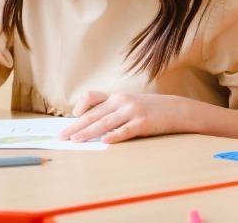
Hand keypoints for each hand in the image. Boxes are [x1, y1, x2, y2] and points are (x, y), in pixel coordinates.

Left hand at [59, 91, 184, 143]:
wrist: (175, 109)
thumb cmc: (148, 108)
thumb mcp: (128, 103)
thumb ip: (111, 109)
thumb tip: (90, 122)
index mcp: (116, 96)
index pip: (92, 95)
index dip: (80, 105)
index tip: (73, 116)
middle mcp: (121, 101)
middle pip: (94, 114)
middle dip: (76, 126)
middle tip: (62, 136)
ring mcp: (132, 112)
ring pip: (105, 123)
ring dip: (88, 132)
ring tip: (76, 140)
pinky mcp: (143, 123)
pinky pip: (125, 131)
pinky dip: (114, 136)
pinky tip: (104, 141)